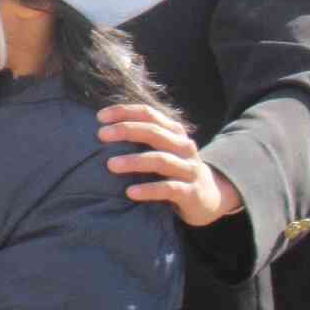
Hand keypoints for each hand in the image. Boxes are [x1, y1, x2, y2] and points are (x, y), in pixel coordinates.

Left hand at [100, 104, 242, 226]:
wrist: (210, 197)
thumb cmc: (174, 170)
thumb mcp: (162, 150)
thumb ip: (141, 139)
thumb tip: (101, 130)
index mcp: (174, 132)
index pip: (149, 115)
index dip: (125, 112)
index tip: (100, 117)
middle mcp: (183, 147)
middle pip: (154, 132)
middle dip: (127, 130)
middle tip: (101, 135)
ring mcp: (189, 169)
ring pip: (161, 160)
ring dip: (134, 161)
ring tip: (110, 165)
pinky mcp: (191, 192)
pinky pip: (169, 189)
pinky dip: (149, 190)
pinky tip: (130, 192)